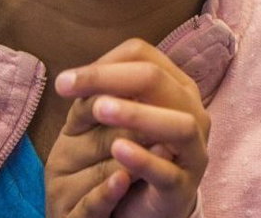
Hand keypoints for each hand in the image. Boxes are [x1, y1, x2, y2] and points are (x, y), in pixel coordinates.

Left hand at [43, 38, 209, 217]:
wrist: (148, 208)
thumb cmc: (130, 155)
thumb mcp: (115, 123)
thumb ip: (102, 98)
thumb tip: (72, 80)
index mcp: (175, 88)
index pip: (144, 57)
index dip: (105, 63)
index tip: (67, 80)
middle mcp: (191, 112)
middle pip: (159, 80)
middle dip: (112, 79)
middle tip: (69, 86)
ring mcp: (192, 150)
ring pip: (179, 124)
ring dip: (138, 114)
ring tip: (100, 109)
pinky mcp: (182, 188)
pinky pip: (167, 172)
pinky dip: (144, 159)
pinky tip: (117, 150)